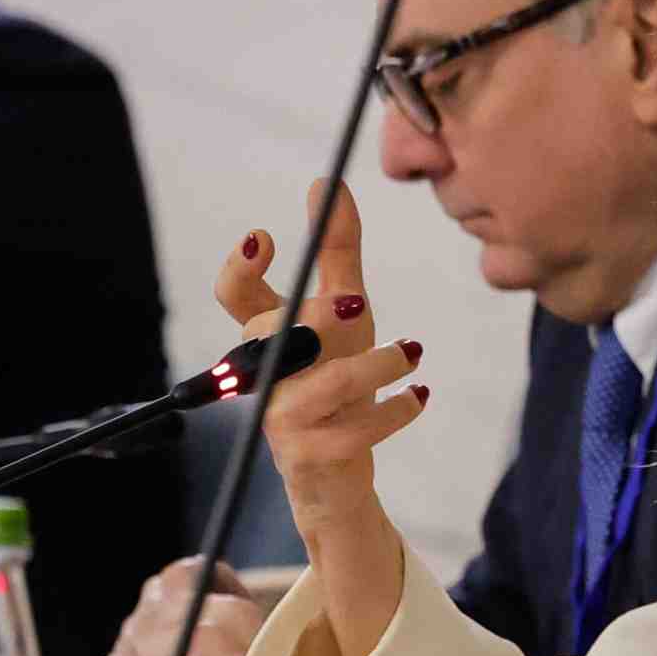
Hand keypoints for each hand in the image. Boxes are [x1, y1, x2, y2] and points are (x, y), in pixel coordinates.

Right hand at [215, 181, 423, 655]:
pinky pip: (356, 429)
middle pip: (278, 332)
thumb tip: (328, 183)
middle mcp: (265, 375)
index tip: (264, 236)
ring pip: (326, 383)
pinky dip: (397, 409)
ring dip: (376, 365)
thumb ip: (337, 254)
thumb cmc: (338, 380)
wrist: (338, 472)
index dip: (241, 267)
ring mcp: (282, 418)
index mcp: (269, 335)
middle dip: (320, 317)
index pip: (236, 296)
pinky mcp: (310, 456)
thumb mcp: (346, 313)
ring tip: (411, 353)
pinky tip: (419, 395)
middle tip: (356, 307)